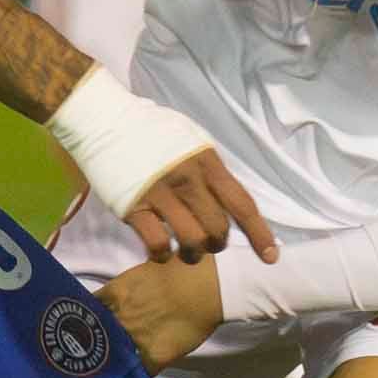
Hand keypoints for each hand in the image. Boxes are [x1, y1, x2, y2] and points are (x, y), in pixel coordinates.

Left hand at [99, 253, 225, 373]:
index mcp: (116, 293)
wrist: (211, 285)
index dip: (86, 318)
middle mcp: (120, 317)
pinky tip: (140, 374)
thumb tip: (125, 292)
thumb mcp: (147, 268)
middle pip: (96, 336)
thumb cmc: (183, 268)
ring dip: (117, 360)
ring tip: (117, 364)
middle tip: (101, 345)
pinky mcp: (155, 356)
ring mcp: (136, 338)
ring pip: (115, 357)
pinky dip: (139, 374)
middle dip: (97, 341)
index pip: (87, 310)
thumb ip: (130, 284)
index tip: (87, 323)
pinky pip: (140, 372)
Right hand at [121, 146, 277, 265]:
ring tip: (187, 252)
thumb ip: (210, 171)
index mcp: (207, 164)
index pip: (242, 204)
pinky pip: (157, 244)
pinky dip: (162, 254)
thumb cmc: (153, 131)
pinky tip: (160, 250)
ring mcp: (160, 195)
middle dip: (218, 244)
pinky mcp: (134, 208)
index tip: (271, 256)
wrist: (107, 121)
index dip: (259, 233)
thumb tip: (227, 198)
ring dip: (193, 255)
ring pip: (192, 242)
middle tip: (209, 243)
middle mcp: (189, 181)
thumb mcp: (192, 142)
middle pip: (218, 229)